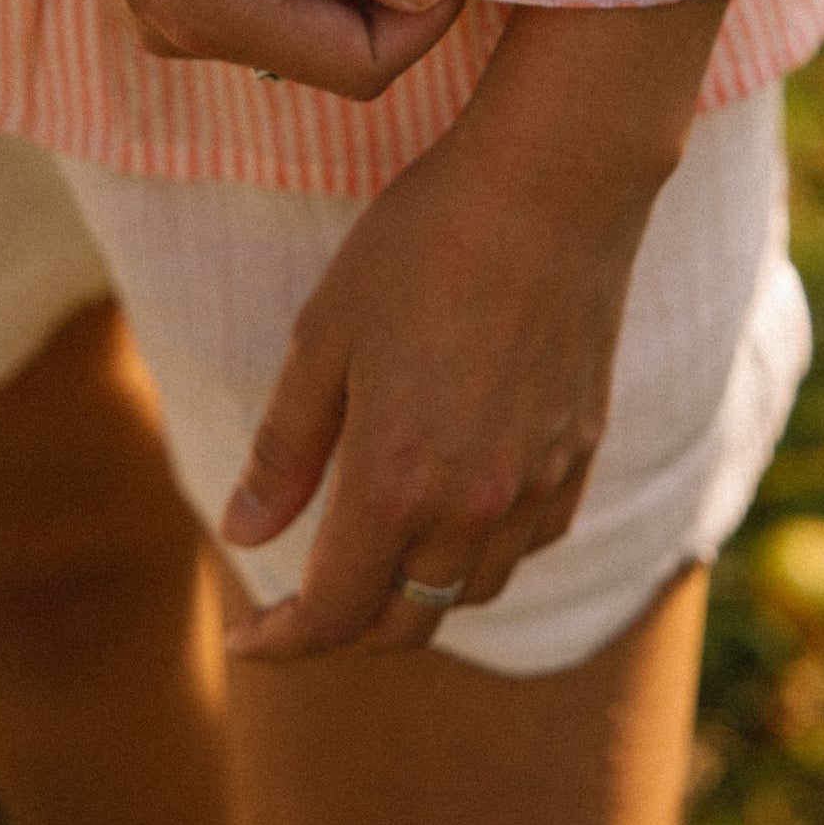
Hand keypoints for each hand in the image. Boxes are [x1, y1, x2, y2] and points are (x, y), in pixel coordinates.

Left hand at [221, 0, 732, 654]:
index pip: (331, 615)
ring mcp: (537, 485)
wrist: (553, 185)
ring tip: (371, 551)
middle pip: (402, 625)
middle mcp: (473, 506)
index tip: (244, 634)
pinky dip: (479, 555)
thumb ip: (283, 450)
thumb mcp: (322, 337)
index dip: (279, 639)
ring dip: (412, 596)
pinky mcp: (580, 455)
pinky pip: (526, 546)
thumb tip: (243, 533)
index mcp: (395, 484)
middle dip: (341, 624)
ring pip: (469, 595)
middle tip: (296, 592)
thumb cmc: (422, 245)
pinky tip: (451, 509)